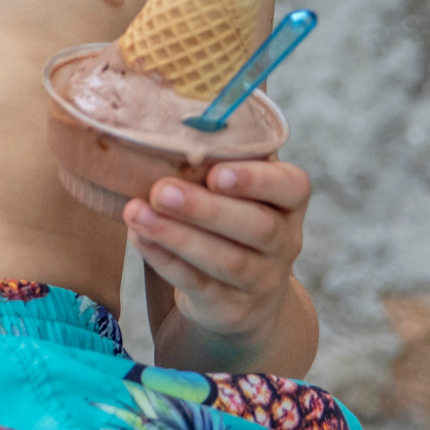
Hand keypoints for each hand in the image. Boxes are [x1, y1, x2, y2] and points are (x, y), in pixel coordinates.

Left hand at [127, 156, 309, 349]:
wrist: (245, 297)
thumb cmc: (229, 219)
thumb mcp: (235, 190)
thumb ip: (213, 160)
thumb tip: (153, 121)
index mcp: (288, 202)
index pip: (292, 188)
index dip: (257, 180)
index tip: (216, 173)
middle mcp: (285, 242)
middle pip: (257, 227)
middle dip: (206, 209)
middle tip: (161, 191)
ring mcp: (263, 280)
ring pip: (227, 260)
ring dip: (178, 236)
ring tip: (136, 213)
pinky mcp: (233, 308)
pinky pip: (199, 285)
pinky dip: (166, 261)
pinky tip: (139, 237)